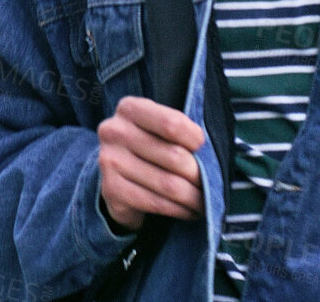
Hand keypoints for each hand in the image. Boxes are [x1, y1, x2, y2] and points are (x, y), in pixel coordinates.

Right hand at [97, 95, 206, 231]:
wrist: (118, 174)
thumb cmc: (151, 147)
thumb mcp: (161, 129)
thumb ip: (181, 131)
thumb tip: (209, 155)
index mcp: (130, 109)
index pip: (172, 123)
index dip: (196, 140)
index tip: (202, 149)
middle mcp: (114, 131)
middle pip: (175, 157)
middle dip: (200, 175)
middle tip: (209, 183)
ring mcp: (110, 161)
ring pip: (169, 185)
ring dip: (195, 197)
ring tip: (204, 201)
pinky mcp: (111, 189)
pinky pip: (157, 203)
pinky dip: (180, 210)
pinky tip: (187, 210)